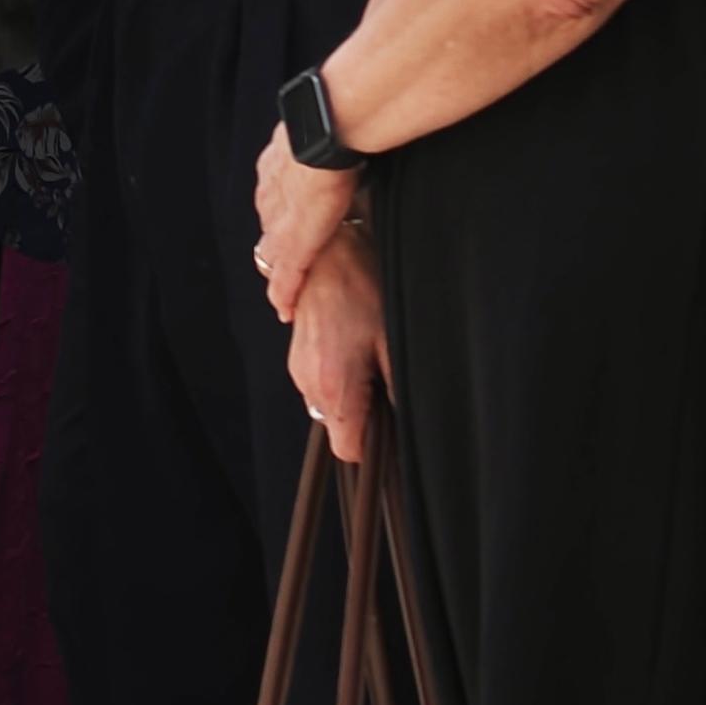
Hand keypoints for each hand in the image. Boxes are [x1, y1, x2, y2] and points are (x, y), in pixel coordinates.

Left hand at [254, 124, 365, 324]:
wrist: (336, 122)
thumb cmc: (345, 113)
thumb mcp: (334, 124)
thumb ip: (336, 137)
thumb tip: (358, 127)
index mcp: (280, 161)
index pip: (277, 194)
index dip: (284, 211)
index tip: (291, 221)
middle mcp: (272, 189)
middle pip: (271, 223)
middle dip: (277, 242)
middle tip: (285, 264)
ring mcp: (279, 215)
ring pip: (273, 250)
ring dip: (280, 269)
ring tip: (286, 293)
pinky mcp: (294, 239)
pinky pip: (286, 273)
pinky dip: (285, 292)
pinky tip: (285, 310)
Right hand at [280, 225, 392, 463]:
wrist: (330, 252)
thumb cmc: (364, 291)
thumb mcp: (395, 346)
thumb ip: (398, 394)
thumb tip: (408, 427)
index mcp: (334, 387)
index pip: (348, 451)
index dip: (374, 448)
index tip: (393, 431)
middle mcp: (308, 383)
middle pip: (339, 429)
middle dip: (365, 419)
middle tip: (388, 383)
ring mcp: (299, 369)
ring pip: (330, 407)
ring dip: (352, 396)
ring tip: (372, 359)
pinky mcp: (297, 356)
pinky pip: (320, 385)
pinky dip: (339, 379)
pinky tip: (355, 348)